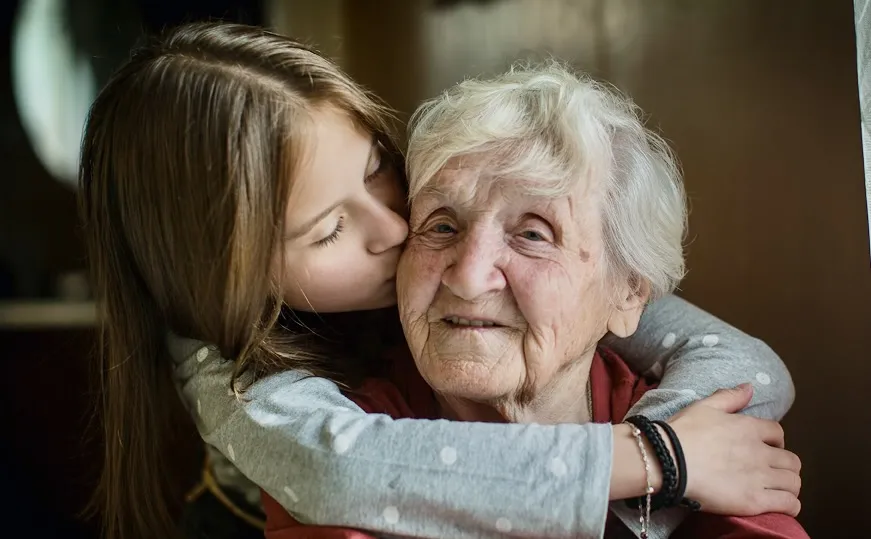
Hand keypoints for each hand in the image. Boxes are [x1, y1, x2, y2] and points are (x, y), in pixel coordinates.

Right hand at [667, 383, 801, 516]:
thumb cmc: (682, 432)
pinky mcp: (754, 501)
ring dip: (789, 485)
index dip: (776, 441)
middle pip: (792, 460)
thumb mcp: (703, 406)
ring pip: (794, 482)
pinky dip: (790, 505)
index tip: (767, 447)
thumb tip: (749, 387)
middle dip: (785, 466)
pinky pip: (789, 504)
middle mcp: (760, 452)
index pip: (778, 433)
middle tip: (773, 471)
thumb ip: (729, 397)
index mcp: (749, 428)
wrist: (668, 460)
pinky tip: (782, 506)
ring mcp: (759, 477)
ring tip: (778, 490)